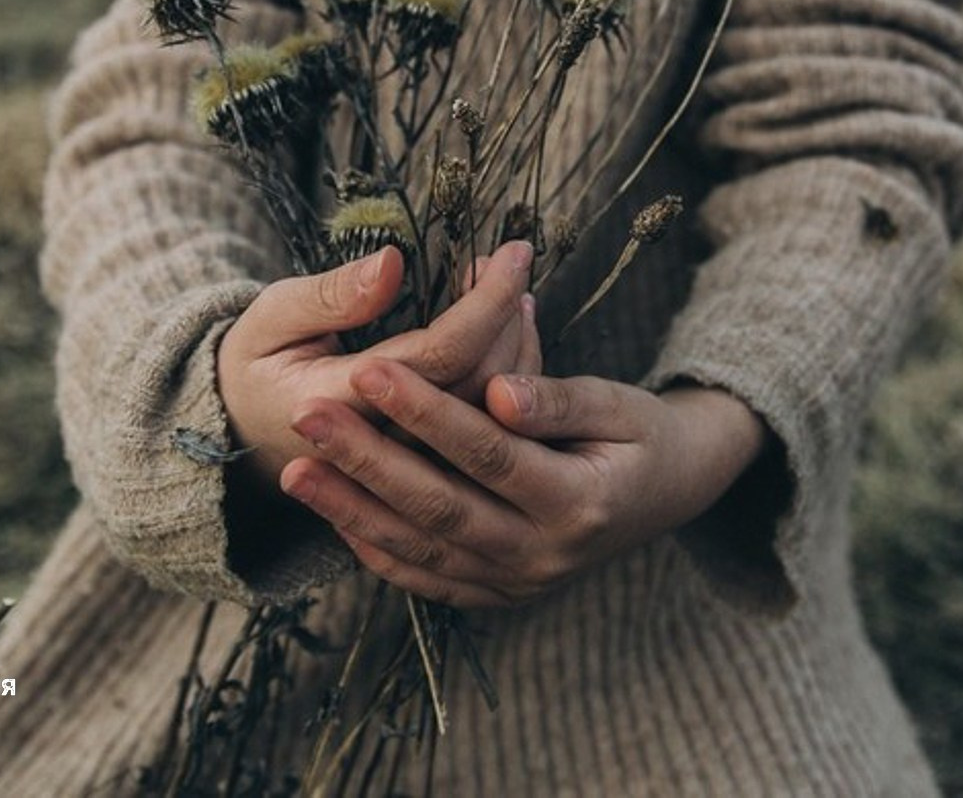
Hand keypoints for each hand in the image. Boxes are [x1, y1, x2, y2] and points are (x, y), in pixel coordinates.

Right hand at [217, 239, 541, 492]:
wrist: (244, 429)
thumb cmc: (259, 362)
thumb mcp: (273, 317)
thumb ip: (331, 296)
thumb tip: (393, 262)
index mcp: (341, 406)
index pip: (441, 355)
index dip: (486, 303)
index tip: (513, 253)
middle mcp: (384, 446)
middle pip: (479, 386)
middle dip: (507, 318)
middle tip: (513, 262)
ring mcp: (408, 464)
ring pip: (492, 412)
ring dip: (516, 342)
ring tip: (514, 288)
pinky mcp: (424, 465)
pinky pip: (484, 425)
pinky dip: (510, 372)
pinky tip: (509, 327)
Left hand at [279, 363, 767, 608]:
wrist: (669, 492)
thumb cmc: (640, 432)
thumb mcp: (618, 404)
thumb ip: (557, 401)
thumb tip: (497, 393)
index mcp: (580, 503)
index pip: (487, 454)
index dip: (428, 412)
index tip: (372, 368)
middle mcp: (544, 557)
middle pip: (439, 508)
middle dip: (367, 461)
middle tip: (309, 416)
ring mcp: (518, 585)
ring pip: (422, 551)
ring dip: (352, 511)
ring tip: (293, 470)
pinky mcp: (496, 595)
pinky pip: (426, 579)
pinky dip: (376, 551)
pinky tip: (333, 514)